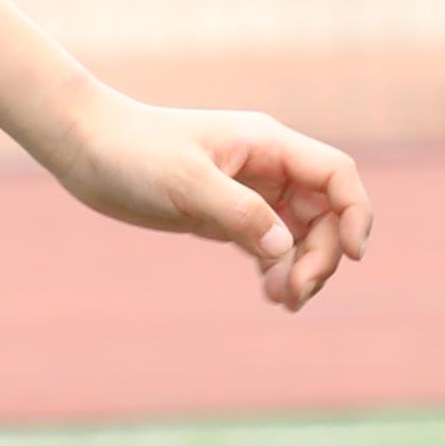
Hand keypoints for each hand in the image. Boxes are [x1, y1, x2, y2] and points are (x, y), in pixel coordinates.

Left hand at [51, 89, 370, 315]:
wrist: (88, 150)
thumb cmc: (134, 155)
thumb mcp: (186, 184)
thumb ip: (239, 213)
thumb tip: (284, 246)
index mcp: (268, 145)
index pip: (336, 175)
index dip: (356, 214)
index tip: (353, 257)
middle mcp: (267, 166)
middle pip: (326, 214)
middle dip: (321, 256)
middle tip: (293, 294)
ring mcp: (251, 191)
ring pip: (302, 234)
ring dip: (301, 269)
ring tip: (279, 300)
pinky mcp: (229, 214)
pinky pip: (273, 244)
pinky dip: (278, 270)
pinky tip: (268, 293)